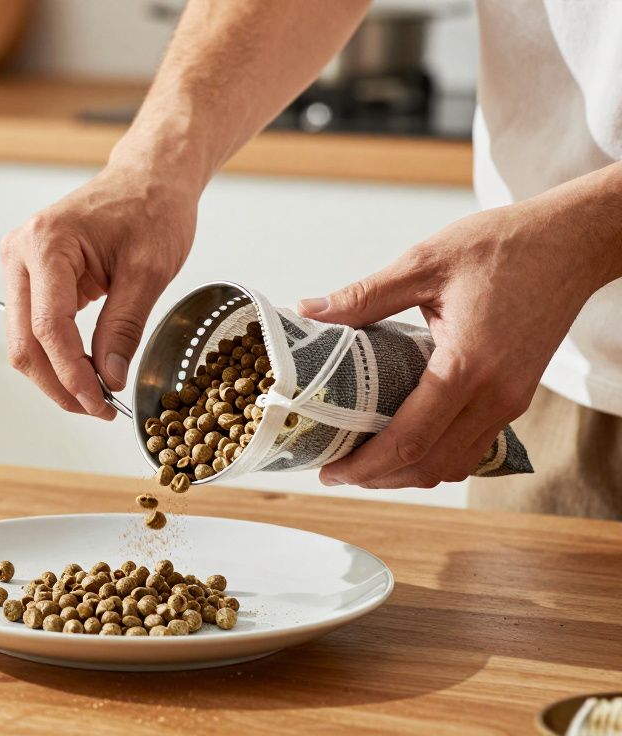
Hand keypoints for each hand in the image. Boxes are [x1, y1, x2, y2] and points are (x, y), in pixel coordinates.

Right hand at [0, 164, 197, 418]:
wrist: (147, 178)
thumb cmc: (151, 207)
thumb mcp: (149, 271)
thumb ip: (124, 328)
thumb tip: (110, 379)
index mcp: (46, 243)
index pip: (48, 327)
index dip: (72, 374)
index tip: (101, 404)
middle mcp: (20, 253)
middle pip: (24, 342)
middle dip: (59, 384)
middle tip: (98, 409)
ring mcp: (18, 265)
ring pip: (24, 341)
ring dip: (56, 374)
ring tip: (96, 394)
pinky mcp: (28, 277)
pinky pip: (34, 328)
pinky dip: (59, 355)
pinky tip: (88, 370)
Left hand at [297, 201, 609, 488]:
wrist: (571, 242)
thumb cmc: (503, 246)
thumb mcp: (424, 262)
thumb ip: (364, 296)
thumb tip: (308, 310)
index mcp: (468, 365)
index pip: (410, 440)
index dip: (365, 465)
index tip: (328, 471)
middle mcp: (496, 394)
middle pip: (431, 466)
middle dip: (379, 478)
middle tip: (336, 472)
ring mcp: (512, 400)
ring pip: (455, 464)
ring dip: (408, 473)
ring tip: (364, 462)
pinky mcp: (518, 397)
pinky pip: (473, 446)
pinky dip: (436, 456)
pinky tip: (405, 442)